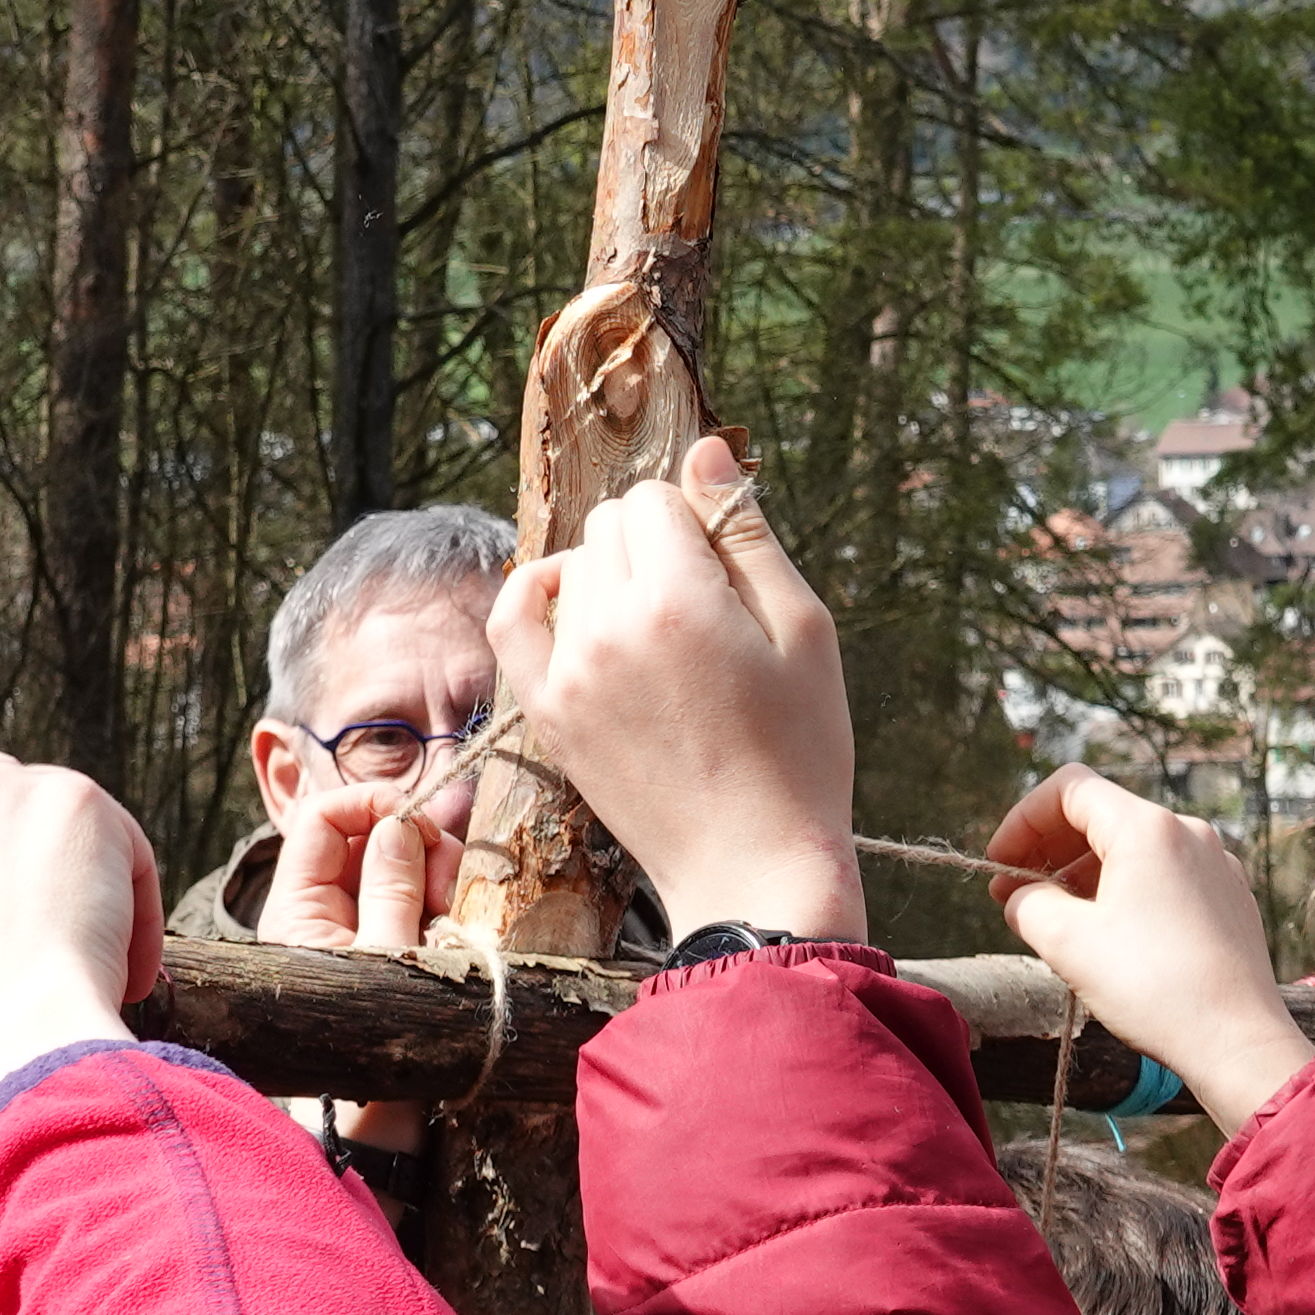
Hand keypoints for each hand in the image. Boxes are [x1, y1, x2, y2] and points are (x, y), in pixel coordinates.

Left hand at [265, 781, 444, 1152]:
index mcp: (298, 909)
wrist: (381, 1138)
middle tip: (451, 878)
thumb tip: (399, 824)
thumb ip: (393, 889)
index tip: (423, 818)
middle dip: (418, 841)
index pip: (321, 818)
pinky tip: (460, 928)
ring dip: (439, 873)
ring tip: (457, 910)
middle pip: (369, 836)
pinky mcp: (394, 952)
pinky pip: (420, 903)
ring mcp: (359, 933)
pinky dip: (446, 903)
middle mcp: (323, 913)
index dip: (371, 802)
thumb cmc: (371, 1058)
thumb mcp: (387, 964)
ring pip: (401, 867)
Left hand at [489, 434, 863, 941]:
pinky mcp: (549, 713)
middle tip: (702, 605)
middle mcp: (611, 627)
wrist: (752, 865)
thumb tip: (705, 449)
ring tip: (662, 636)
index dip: (696, 519)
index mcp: (682, 600)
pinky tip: (571, 603)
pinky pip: (511, 619)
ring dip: (612, 579)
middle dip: (654, 543)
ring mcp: (570, 672)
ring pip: (572, 569)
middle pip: (611, 526)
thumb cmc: (800, 752)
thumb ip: (746, 534)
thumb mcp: (804, 630)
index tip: (725, 566)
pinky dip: (534, 595)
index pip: (657, 497)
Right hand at [988, 769, 1314, 1130]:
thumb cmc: (1153, 988)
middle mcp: (1188, 831)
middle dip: (1049, 848)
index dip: (1021, 820)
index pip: (1068, 788)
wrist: (1237, 1041)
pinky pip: (1166, 875)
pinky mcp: (1230, 897)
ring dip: (1084, 872)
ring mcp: (1215, 863)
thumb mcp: (1067, 942)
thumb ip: (1027, 903)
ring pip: (1134, 848)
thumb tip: (1019, 896)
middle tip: (1014, 894)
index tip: (999, 863)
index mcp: (1147, 828)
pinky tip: (1110, 934)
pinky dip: (1126, 890)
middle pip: (1101, 815)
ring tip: (1056, 919)